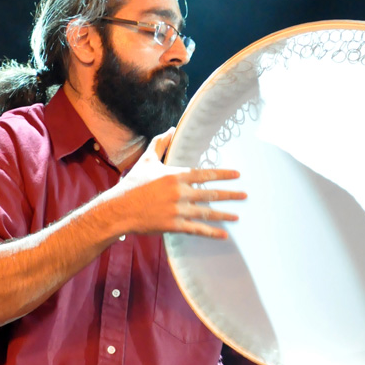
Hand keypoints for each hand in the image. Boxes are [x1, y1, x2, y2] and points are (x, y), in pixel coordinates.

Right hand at [115, 128, 246, 238]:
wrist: (119, 208)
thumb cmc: (133, 184)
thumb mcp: (147, 160)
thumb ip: (160, 144)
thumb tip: (170, 129)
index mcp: (175, 175)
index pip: (205, 174)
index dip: (223, 175)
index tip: (238, 175)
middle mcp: (180, 192)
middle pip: (211, 193)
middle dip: (230, 195)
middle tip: (245, 195)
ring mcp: (178, 210)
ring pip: (206, 212)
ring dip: (224, 214)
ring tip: (238, 216)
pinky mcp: (173, 225)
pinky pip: (197, 229)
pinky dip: (211, 232)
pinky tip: (224, 234)